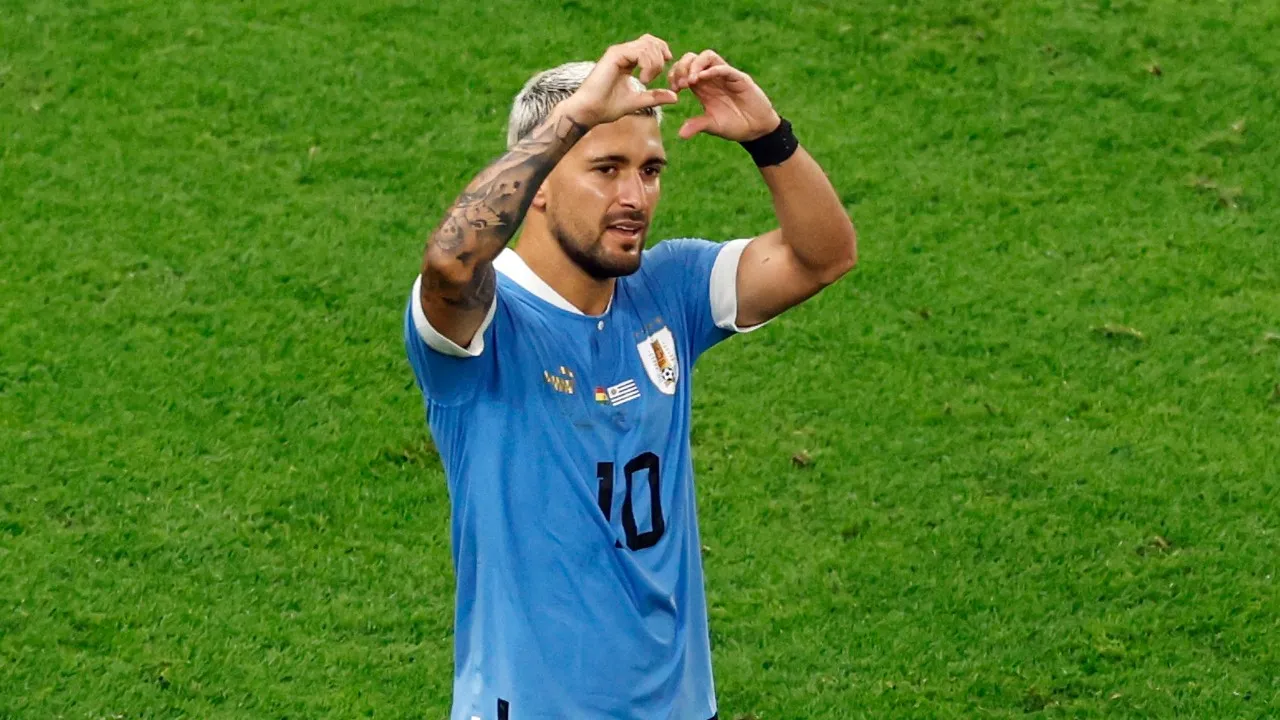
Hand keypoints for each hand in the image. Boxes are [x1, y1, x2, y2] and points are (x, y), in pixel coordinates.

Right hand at [562, 35, 678, 127]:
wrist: (590, 111)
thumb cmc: (607, 107)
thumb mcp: (638, 101)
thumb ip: (655, 97)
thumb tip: (675, 97)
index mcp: (627, 61)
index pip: (649, 44)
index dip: (662, 50)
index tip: (668, 64)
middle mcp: (622, 53)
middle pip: (651, 42)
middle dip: (660, 59)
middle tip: (654, 78)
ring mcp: (618, 52)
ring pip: (647, 46)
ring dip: (654, 64)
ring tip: (647, 81)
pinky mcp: (615, 55)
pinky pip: (639, 51)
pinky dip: (647, 64)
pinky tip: (643, 79)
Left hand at [668, 50, 780, 141]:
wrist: (756, 129)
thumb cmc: (734, 125)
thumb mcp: (712, 126)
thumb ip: (697, 126)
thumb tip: (680, 134)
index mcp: (702, 86)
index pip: (685, 69)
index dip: (675, 74)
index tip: (673, 88)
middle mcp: (712, 78)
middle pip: (693, 58)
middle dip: (682, 67)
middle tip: (679, 84)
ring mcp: (726, 76)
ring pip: (708, 56)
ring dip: (695, 65)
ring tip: (690, 81)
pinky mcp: (739, 78)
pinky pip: (724, 68)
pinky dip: (712, 70)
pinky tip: (701, 79)